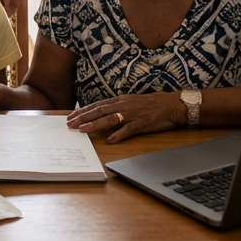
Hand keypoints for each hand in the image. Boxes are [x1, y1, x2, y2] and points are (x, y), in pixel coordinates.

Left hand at [66, 93, 182, 142]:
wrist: (170, 104)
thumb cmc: (149, 105)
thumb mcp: (130, 102)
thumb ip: (115, 108)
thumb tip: (100, 114)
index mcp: (119, 100)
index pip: (97, 105)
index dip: (83, 111)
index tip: (71, 116)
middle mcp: (123, 105)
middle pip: (100, 111)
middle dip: (84, 118)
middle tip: (70, 124)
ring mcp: (133, 114)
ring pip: (111, 119)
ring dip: (96, 125)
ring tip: (83, 130)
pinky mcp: (143, 123)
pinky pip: (129, 129)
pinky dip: (120, 134)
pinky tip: (111, 139)